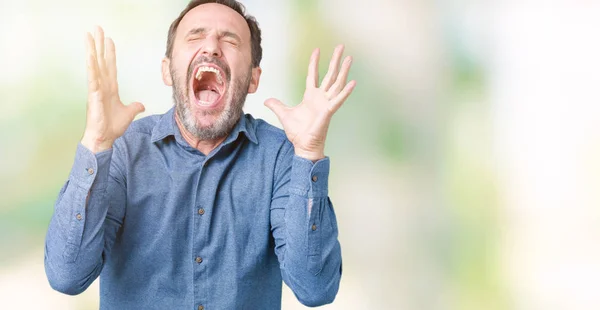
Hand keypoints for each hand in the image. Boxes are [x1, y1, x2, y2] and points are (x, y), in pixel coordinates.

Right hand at [81, 26, 144, 152]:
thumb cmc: (111, 127)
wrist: (104, 138)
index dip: (110, 53)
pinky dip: (92, 67)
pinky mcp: (94, 96)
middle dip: (99, 45)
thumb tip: (141, 104)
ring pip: (95, 65)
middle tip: (97, 29)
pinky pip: (93, 78)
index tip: (109, 40)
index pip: (111, 67)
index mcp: (110, 89)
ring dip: (92, 49)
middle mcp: (102, 86)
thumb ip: (134, 107)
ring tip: (89, 35)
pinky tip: (90, 56)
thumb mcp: (128, 114)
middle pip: (101, 61)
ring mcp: (97, 89)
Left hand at [264, 45, 355, 160]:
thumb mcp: (284, 115)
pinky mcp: (329, 111)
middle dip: (335, 60)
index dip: (314, 62)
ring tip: (350, 58)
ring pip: (337, 83)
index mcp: (310, 96)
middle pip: (329, 75)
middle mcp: (320, 97)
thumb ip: (276, 105)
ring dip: (344, 70)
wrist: (303, 146)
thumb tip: (267, 100)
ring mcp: (326, 103)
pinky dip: (345, 91)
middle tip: (341, 47)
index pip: (313, 75)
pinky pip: (339, 99)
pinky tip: (353, 82)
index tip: (317, 50)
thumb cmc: (297, 132)